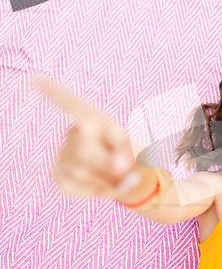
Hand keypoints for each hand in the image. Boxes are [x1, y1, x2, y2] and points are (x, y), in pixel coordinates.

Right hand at [32, 74, 142, 199]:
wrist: (128, 176)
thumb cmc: (133, 155)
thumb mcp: (140, 149)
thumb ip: (132, 154)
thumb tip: (118, 166)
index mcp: (94, 119)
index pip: (72, 103)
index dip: (52, 92)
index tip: (33, 76)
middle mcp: (74, 133)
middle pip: (83, 150)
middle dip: (109, 166)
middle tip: (127, 170)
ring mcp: (63, 155)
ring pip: (80, 173)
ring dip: (106, 181)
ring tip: (119, 178)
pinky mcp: (58, 175)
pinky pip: (75, 188)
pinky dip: (97, 191)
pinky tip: (104, 185)